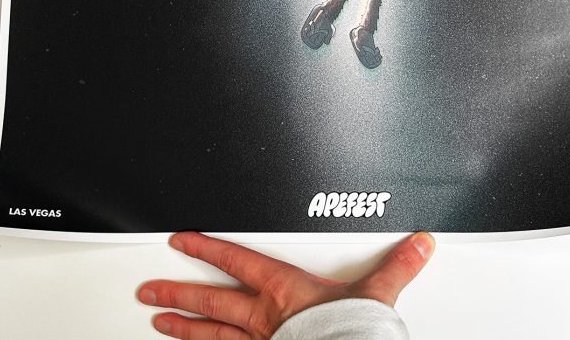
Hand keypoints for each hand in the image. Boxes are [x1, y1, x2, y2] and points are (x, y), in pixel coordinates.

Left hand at [138, 230, 434, 337]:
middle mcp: (264, 317)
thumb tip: (419, 244)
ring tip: (157, 320)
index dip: (206, 248)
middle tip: (150, 287)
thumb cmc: (353, 332)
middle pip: (212, 300)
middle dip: (179, 291)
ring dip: (182, 327)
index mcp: (284, 289)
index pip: (236, 259)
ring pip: (211, 335)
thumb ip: (397, 265)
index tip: (181, 240)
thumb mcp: (377, 292)